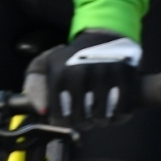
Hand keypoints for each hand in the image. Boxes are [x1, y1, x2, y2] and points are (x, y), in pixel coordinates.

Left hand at [24, 31, 141, 128]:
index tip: (69, 117)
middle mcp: (81, 76)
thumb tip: (42, 112)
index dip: (64, 122)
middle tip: (86, 118)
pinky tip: (114, 112)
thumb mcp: (50, 63)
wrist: (103, 36)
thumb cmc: (74, 56)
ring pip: (101, 118)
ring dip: (100, 121)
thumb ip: (36, 85)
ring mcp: (104, 77)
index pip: (60, 117)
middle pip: (82, 120)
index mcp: (60, 75)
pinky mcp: (124, 78)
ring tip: (99, 115)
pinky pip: (122, 111)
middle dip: (83, 123)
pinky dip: (119, 117)